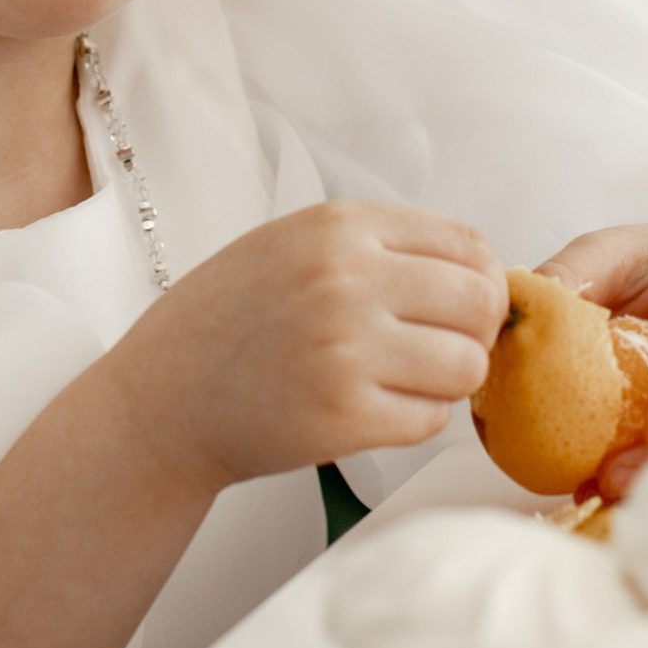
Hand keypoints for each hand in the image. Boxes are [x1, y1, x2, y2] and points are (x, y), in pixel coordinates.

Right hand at [108, 203, 507, 496]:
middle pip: (480, 303)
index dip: (479, 283)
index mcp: (340, 226)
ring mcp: (346, 350)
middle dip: (472, 333)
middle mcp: (346, 279)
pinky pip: (431, 420)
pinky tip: (372, 409)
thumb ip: (381, 246)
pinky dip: (414, 420)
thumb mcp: (296, 244)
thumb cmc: (233, 319)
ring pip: (467, 367)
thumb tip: (483, 272)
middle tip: (439, 349)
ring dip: (447, 381)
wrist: (164, 398)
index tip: (460, 307)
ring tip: (403, 380)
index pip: (470, 246)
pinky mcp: (343, 417)